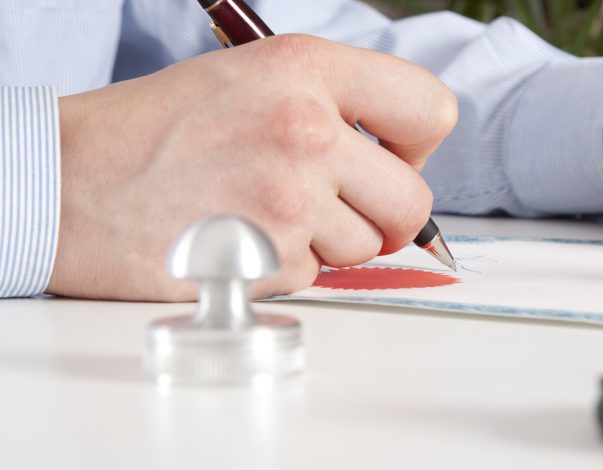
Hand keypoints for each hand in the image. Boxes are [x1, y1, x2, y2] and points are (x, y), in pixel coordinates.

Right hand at [49, 34, 456, 300]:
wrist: (68, 181)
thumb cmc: (157, 130)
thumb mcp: (253, 79)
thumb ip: (335, 109)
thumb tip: (399, 161)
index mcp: (306, 69)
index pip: (430, 108)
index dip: (418, 143)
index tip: (392, 156)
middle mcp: (306, 130)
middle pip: (412, 201)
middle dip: (384, 215)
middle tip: (337, 207)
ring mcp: (288, 200)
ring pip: (366, 247)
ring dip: (327, 242)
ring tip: (260, 213)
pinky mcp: (265, 262)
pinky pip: (316, 277)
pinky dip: (284, 267)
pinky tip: (235, 238)